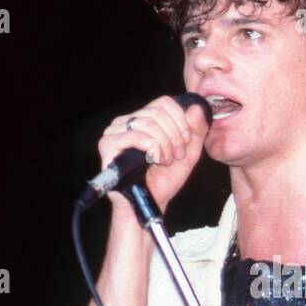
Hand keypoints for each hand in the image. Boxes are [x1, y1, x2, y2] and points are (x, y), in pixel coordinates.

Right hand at [97, 94, 209, 214]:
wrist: (150, 203)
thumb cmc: (165, 180)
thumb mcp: (188, 153)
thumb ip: (197, 131)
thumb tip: (197, 107)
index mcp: (143, 119)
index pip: (164, 102)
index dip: (180, 120)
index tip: (186, 142)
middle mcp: (126, 122)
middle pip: (158, 112)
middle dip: (174, 135)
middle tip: (176, 155)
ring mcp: (115, 131)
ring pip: (148, 122)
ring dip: (164, 144)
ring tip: (165, 161)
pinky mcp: (108, 144)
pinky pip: (135, 135)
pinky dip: (152, 148)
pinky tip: (154, 161)